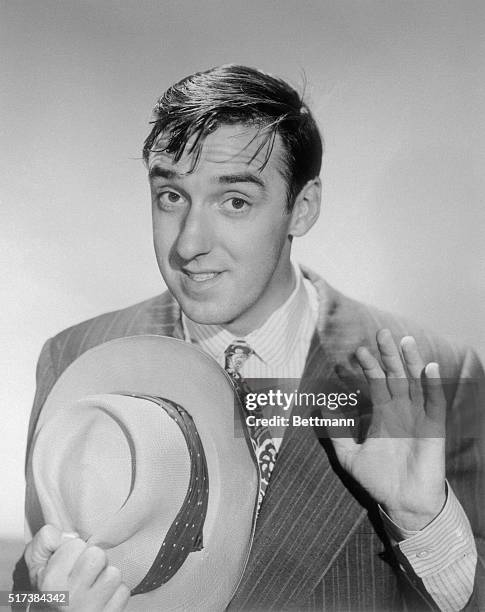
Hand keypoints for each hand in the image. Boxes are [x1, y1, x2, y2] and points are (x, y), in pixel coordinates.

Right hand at [25, 525, 129, 610]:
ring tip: (95, 585)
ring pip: (113, 574)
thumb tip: (70, 536)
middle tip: (86, 571)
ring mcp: (90, 610)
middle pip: (98, 556)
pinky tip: (103, 598)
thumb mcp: (37, 562)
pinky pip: (123, 593)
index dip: (75, 549)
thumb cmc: (51, 588)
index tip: (69, 562)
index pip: (77, 544)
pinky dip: (116, 594)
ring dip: (107, 577)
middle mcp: (70, 598)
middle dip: (95, 559)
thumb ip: (46, 539)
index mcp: (51, 583)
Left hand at [331, 329, 445, 529]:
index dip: (368, 367)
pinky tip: (427, 367)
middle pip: (396, 376)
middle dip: (389, 355)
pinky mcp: (434, 429)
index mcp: (384, 415)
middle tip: (381, 332)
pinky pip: (434, 403)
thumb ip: (336, 432)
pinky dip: (432, 385)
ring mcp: (419, 418)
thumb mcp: (349, 456)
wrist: (402, 504)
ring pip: (416, 383)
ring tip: (405, 341)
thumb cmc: (378, 480)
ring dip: (411, 362)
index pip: (376, 383)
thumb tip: (322, 407)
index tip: (356, 352)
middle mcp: (402, 412)